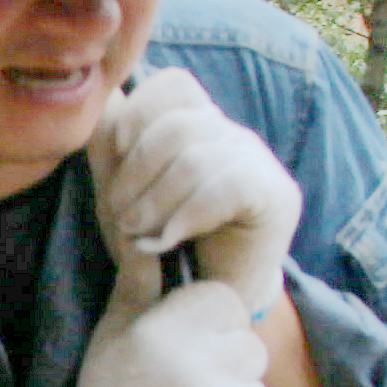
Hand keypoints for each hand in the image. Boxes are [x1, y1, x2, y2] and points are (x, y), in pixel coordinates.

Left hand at [91, 68, 299, 314]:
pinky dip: (188, 214)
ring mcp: (258, 163)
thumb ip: (110, 145)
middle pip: (178, 125)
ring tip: (140, 232)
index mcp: (198, 125)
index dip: (140, 112)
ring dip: (156, 200)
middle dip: (137, 172)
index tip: (119, 151)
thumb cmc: (164, 244)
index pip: (176, 85)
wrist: (208, 300)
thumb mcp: (123, 192)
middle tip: (123, 215)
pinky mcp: (277, 195)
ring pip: (197, 158)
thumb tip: (109, 95)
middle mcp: (232, 136)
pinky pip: (228, 186)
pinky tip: (171, 238)